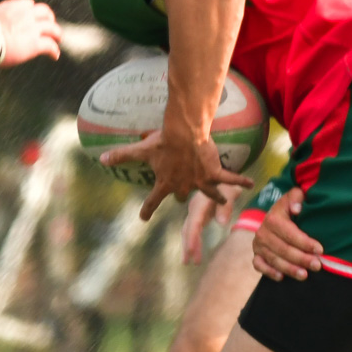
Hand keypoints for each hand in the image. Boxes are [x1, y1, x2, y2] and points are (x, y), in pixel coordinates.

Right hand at [0, 0, 61, 66]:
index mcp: (11, 7)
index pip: (28, 4)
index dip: (32, 12)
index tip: (32, 18)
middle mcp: (24, 15)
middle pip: (45, 12)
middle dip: (48, 19)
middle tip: (49, 27)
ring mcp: (31, 29)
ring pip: (53, 28)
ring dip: (56, 35)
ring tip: (57, 41)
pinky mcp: (34, 44)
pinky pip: (50, 46)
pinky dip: (54, 51)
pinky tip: (54, 56)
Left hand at [101, 127, 252, 220]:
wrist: (185, 133)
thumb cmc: (162, 141)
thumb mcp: (141, 149)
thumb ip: (121, 155)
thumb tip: (100, 158)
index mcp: (164, 184)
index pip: (152, 201)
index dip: (147, 209)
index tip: (142, 218)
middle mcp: (183, 186)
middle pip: (182, 195)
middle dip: (181, 196)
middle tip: (181, 197)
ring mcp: (200, 181)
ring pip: (210, 193)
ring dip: (216, 197)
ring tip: (224, 200)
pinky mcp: (214, 173)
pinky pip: (229, 178)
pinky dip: (240, 180)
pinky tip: (251, 182)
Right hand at [182, 184, 241, 263]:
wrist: (222, 176)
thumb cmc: (227, 185)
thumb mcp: (230, 192)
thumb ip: (226, 207)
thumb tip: (222, 223)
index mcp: (200, 203)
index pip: (194, 223)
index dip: (193, 238)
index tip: (192, 252)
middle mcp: (194, 208)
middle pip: (188, 229)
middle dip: (189, 245)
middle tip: (190, 262)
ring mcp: (194, 212)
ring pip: (187, 230)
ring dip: (187, 245)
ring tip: (186, 261)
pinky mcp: (197, 215)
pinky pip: (192, 229)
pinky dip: (191, 240)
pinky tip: (191, 250)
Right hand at [253, 187, 321, 279]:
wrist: (275, 216)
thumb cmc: (290, 208)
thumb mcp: (294, 196)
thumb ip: (296, 197)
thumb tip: (297, 209)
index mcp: (273, 218)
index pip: (290, 233)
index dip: (305, 242)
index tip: (319, 250)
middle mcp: (263, 232)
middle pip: (283, 249)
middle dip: (301, 258)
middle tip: (317, 265)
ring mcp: (258, 245)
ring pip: (274, 259)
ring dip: (290, 269)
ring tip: (305, 275)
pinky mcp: (256, 254)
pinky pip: (259, 265)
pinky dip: (269, 272)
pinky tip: (281, 277)